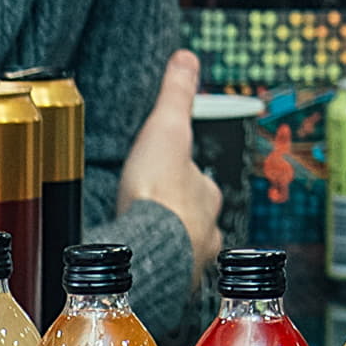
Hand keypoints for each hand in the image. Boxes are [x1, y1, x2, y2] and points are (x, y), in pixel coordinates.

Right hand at [116, 49, 223, 267]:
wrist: (147, 251)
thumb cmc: (157, 194)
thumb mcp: (166, 128)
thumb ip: (177, 94)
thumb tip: (187, 59)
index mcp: (207, 194)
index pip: (200, 182)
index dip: (184, 177)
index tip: (167, 176)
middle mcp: (207, 229)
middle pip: (193, 218)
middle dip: (175, 215)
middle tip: (150, 212)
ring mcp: (191, 261)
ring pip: (182, 250)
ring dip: (165, 244)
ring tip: (142, 240)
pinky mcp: (170, 286)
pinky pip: (165, 276)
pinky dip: (154, 269)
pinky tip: (138, 268)